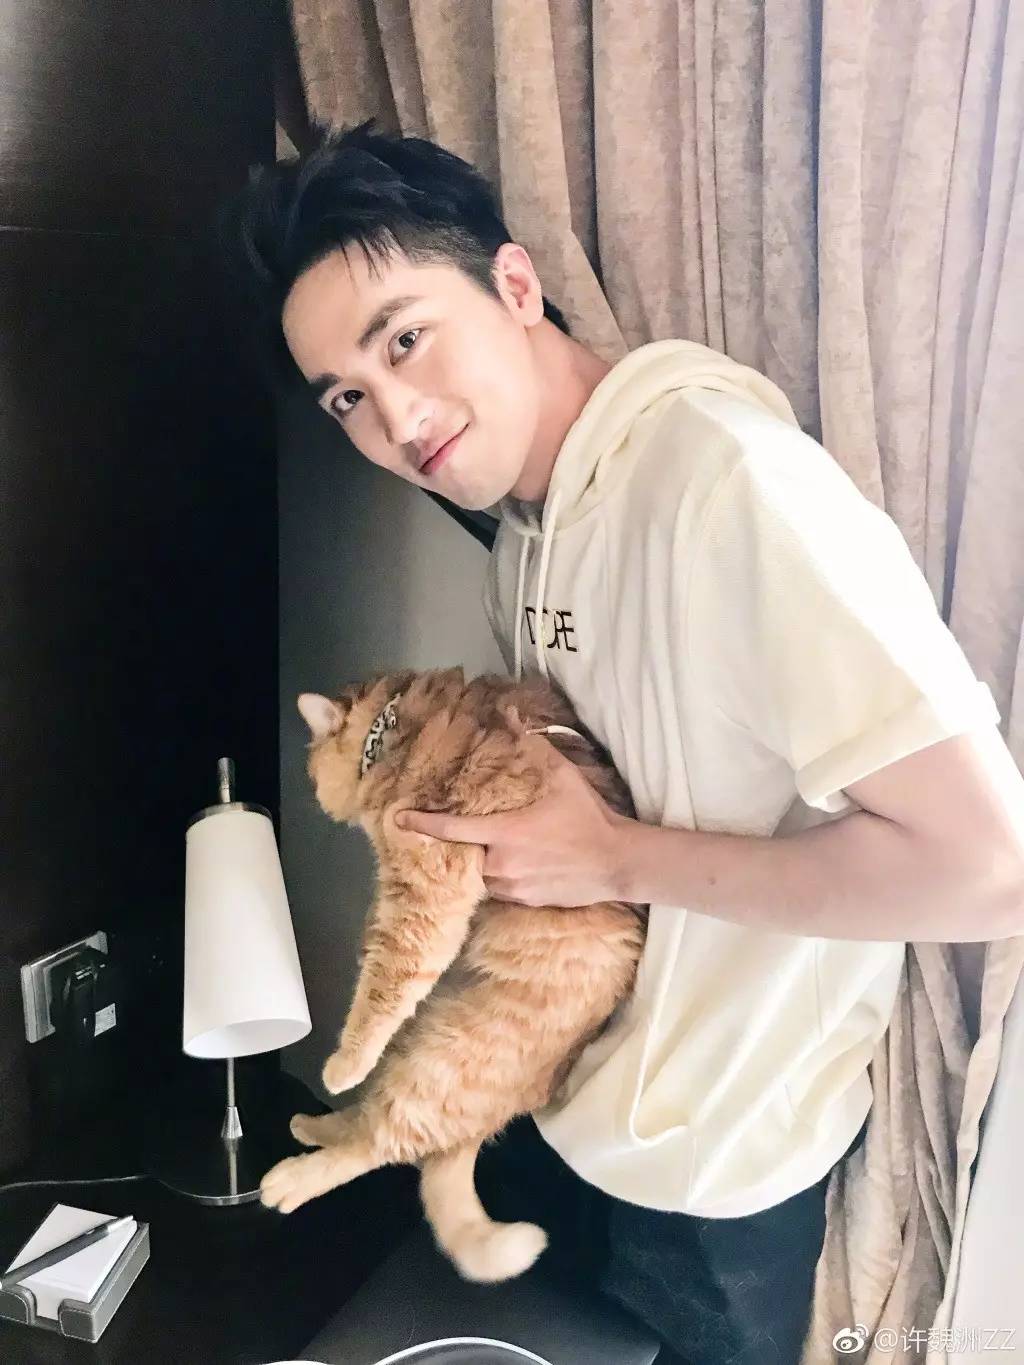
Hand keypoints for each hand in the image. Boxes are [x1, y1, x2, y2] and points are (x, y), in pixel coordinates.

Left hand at [394, 739, 632, 906]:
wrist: (618, 862)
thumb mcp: (562, 776)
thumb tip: (508, 713)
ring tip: (499, 847)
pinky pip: (501, 890)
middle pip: (465, 856)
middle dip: (465, 845)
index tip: (398, 818)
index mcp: (504, 833)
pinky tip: (518, 864)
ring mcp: (512, 888)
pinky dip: (502, 877)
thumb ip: (531, 744)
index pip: (451, 829)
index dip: (422, 823)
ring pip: (482, 876)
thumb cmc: (589, 817)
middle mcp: (501, 864)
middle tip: (474, 831)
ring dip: (483, 862)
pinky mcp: (525, 902)